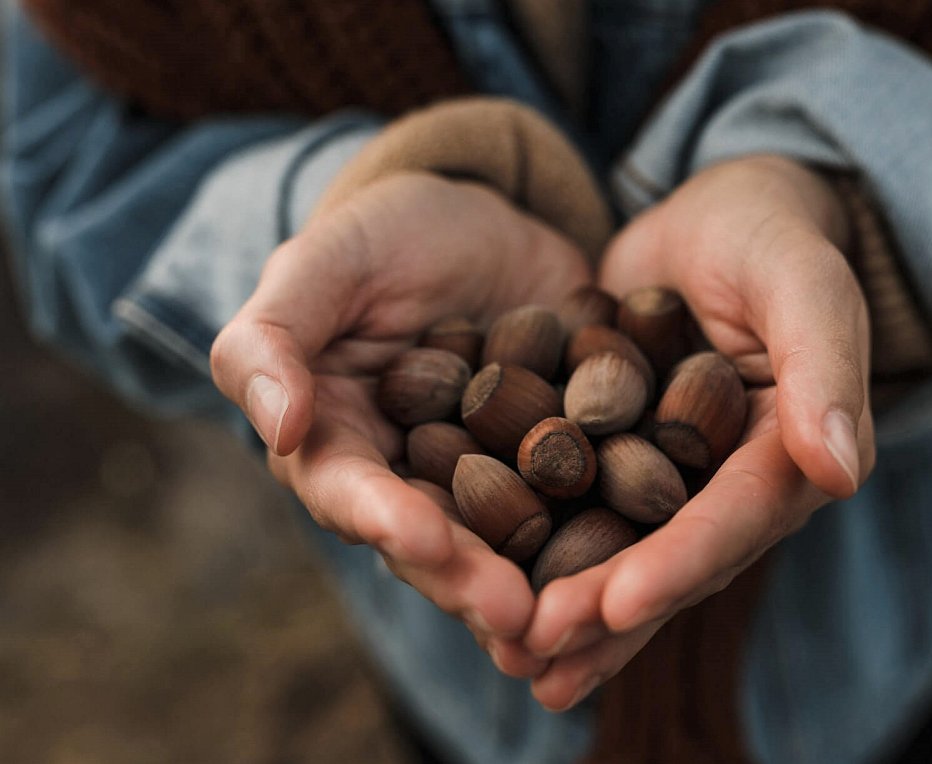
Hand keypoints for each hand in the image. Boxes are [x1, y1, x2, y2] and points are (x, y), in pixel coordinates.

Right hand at [211, 173, 590, 675]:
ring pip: (509, 545)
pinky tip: (640, 566)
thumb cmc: (386, 237)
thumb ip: (272, 338)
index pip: (350, 493)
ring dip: (538, 586)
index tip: (425, 541)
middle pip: (435, 544)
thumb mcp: (322, 264)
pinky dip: (606, 537)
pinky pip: (582, 503)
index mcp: (339, 444)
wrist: (488, 223)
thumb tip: (280, 428)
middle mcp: (412, 482)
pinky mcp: (560, 464)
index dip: (384, 520)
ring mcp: (491, 480)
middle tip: (518, 617)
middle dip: (472, 582)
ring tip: (574, 618)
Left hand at [523, 155, 875, 708]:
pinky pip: (579, 512)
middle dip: (606, 612)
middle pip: (671, 560)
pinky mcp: (620, 460)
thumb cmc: (772, 236)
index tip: (617, 605)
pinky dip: (539, 553)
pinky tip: (486, 592)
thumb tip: (841, 472)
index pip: (735, 520)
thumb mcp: (804, 283)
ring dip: (570, 611)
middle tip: (536, 651)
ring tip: (509, 655)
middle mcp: (734, 487)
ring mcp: (674, 480)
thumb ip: (824, 367)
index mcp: (794, 458)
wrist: (721, 217)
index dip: (679, 565)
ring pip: (622, 554)